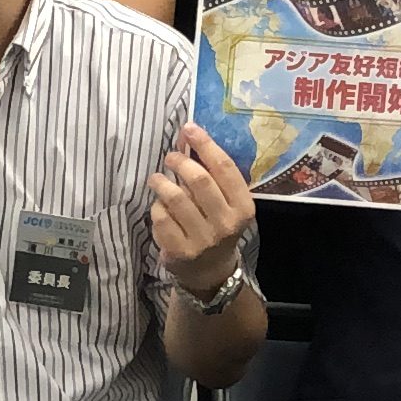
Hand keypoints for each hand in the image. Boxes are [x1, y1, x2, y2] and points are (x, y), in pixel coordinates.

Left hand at [151, 125, 255, 298]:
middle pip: (199, 180)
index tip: (189, 129)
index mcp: (243, 207)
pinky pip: (161, 218)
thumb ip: (212, 174)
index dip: (205, 144)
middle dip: (180, 162)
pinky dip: (157, 207)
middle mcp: (226, 224)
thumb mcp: (226, 204)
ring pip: (176, 198)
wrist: (211, 271)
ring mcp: (203, 240)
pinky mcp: (180, 252)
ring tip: (157, 179)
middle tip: (170, 158)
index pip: (224, 168)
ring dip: (162, 183)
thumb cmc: (218, 227)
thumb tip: (188, 135)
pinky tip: (159, 206)